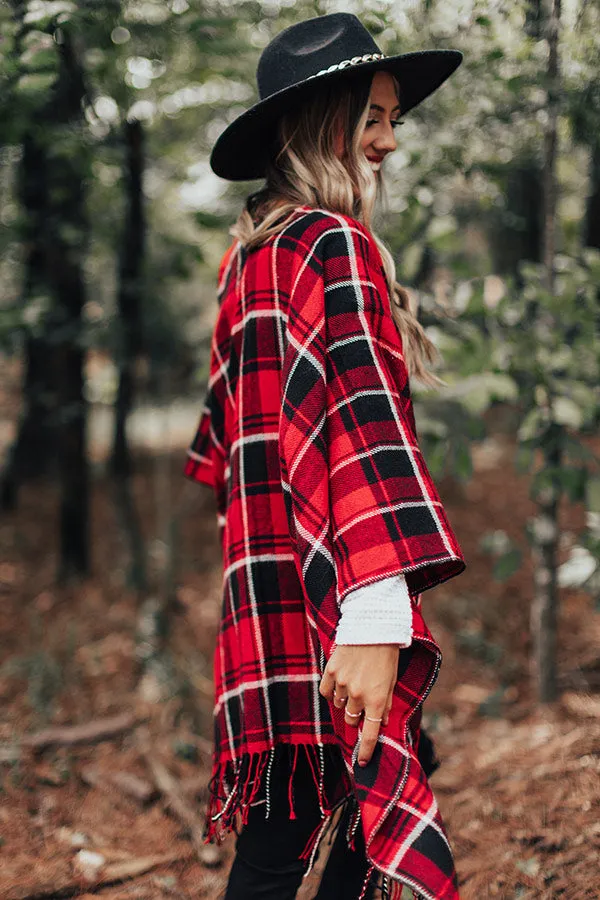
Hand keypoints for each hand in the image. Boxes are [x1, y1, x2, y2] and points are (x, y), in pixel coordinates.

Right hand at [319, 644, 398, 766]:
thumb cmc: (386, 654)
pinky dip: (332, 692)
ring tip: (354, 682)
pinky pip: (326, 692)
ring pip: (340, 705)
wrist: (372, 626)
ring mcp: (342, 683)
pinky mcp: (330, 671)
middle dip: (357, 716)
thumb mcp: (392, 681)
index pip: (370, 734)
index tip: (361, 762)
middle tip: (362, 703)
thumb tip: (382, 722)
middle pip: (352, 720)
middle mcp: (358, 695)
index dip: (365, 751)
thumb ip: (385, 703)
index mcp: (376, 699)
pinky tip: (338, 683)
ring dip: (346, 700)